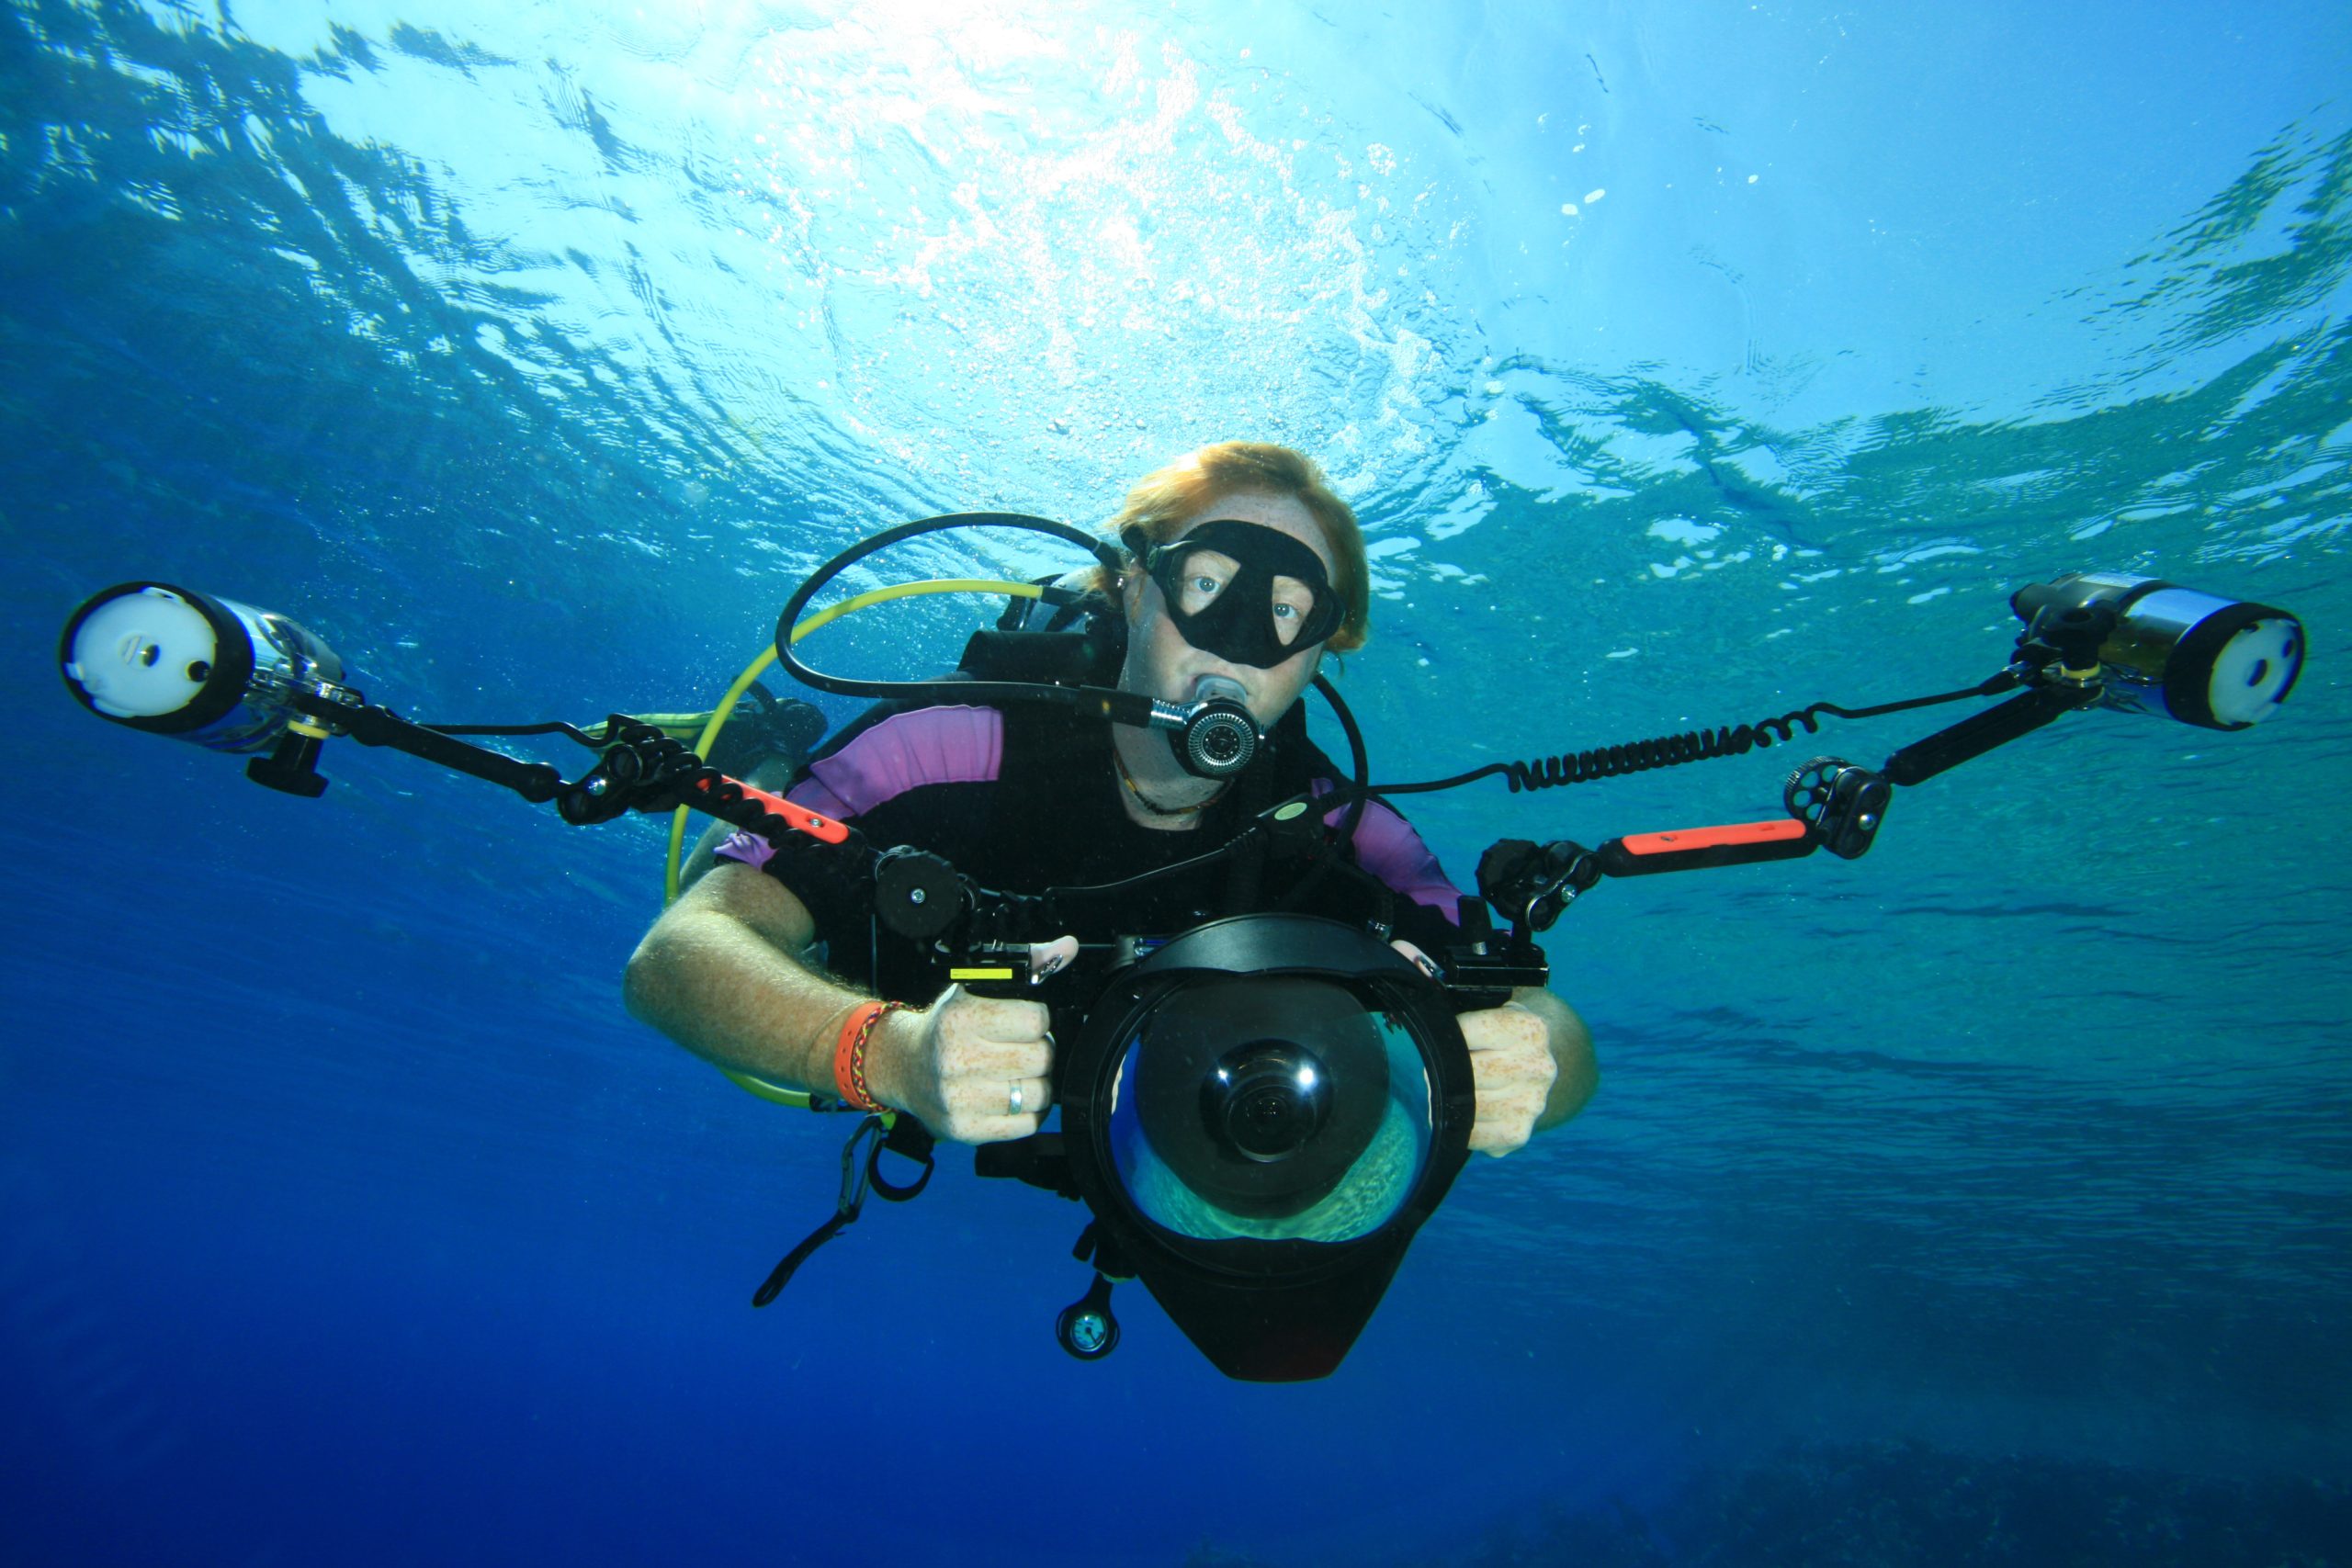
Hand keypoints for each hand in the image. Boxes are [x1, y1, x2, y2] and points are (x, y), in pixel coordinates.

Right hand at [864, 984, 1053, 1143]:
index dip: (1036, 1020)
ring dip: (1036, 1084)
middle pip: (1040, 1058)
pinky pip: (1025, 1125)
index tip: (1024, 1022)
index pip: (1035, 1020)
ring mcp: (958, 1098)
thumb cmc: (946, 1026)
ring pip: (1038, 1094)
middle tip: (1022, 1049)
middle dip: (1039, 1052)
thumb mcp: (975, 988)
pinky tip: (1011, 1097)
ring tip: (1017, 1074)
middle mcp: (956, 1058)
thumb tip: (1069, 946)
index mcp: (960, 1018)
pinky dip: (1027, 1112)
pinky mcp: (964, 1129)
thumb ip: (1028, 965)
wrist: (902, 1067)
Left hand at [1390, 938, 1559, 1157]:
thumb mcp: (1479, 999)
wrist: (1537, 1063)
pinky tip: (1453, 1110)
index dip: (1443, 1032)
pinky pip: (1471, 1135)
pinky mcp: (1518, 1134)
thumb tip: (1400, 951)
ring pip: (1466, 1106)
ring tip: (1433, 1086)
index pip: (1467, 1031)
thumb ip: (1437, 976)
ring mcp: (1532, 1103)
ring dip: (1442, 1099)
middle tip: (1420, 1066)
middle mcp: (1538, 1066)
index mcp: (1528, 1026)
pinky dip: (1454, 1125)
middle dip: (1438, 1069)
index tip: (1432, 1033)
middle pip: (1466, 1073)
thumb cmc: (1495, 1029)